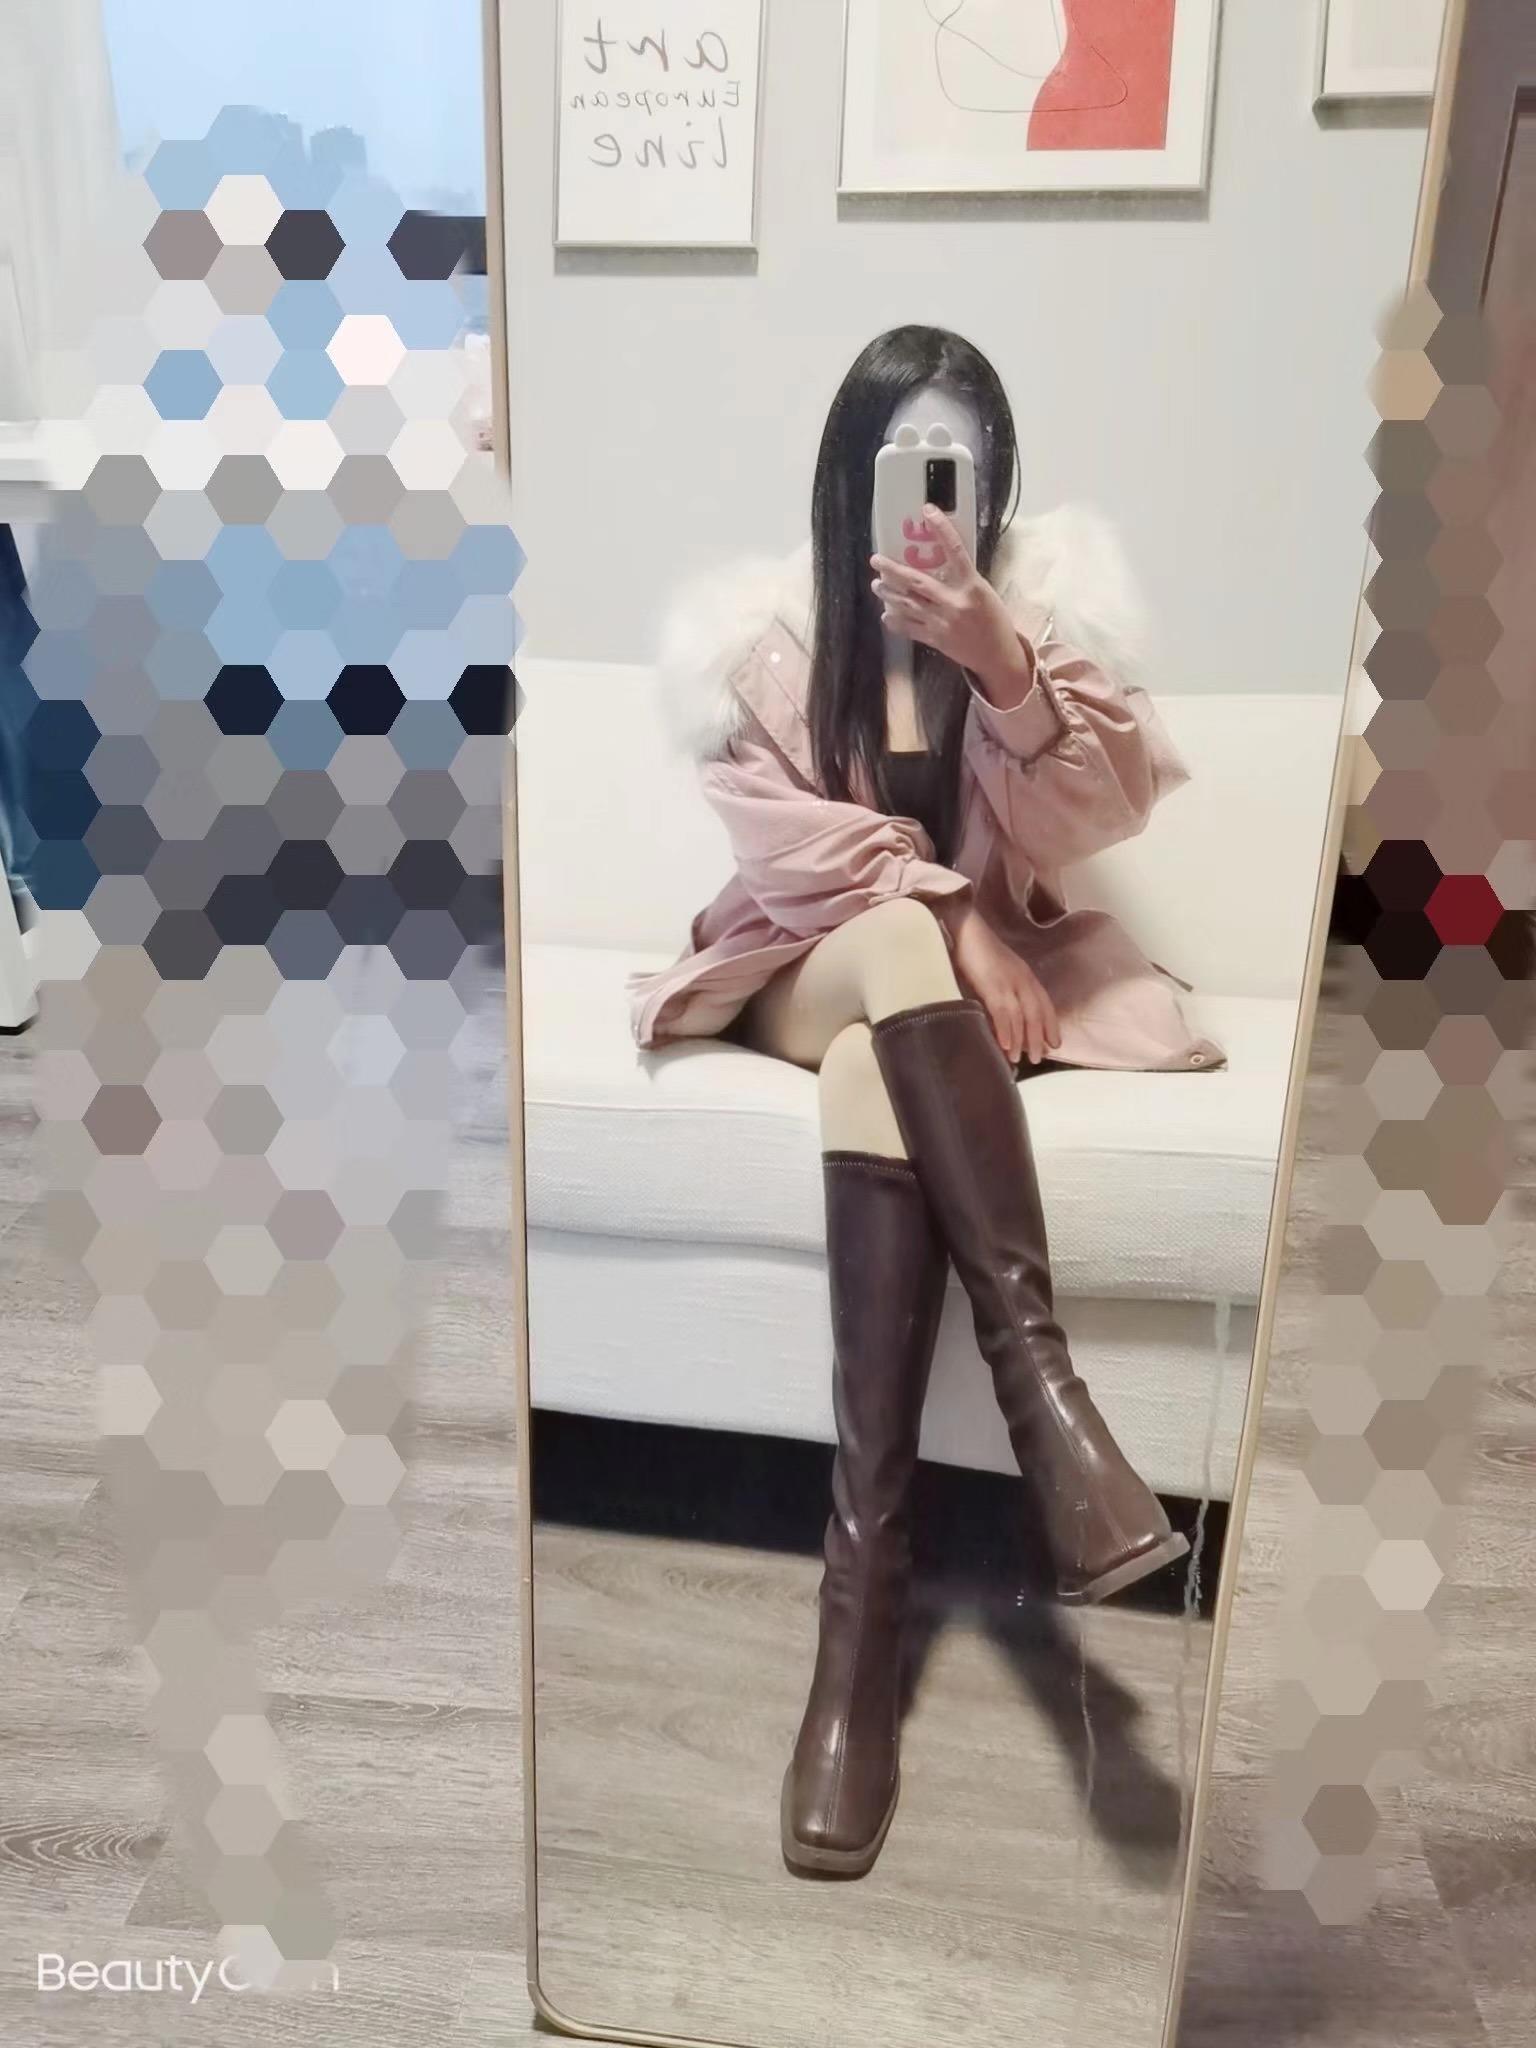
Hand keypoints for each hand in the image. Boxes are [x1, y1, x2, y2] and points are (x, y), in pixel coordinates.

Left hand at [871, 506, 1033, 704]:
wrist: (997, 656)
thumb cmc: (995, 620)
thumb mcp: (984, 592)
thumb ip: (962, 579)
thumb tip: (938, 563)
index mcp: (971, 586)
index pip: (955, 551)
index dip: (942, 529)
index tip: (928, 511)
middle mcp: (953, 602)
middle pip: (916, 581)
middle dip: (892, 569)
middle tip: (876, 560)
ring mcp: (941, 622)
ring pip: (907, 604)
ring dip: (889, 594)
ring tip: (877, 585)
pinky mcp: (935, 639)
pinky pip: (909, 629)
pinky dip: (896, 622)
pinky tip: (886, 615)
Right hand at [951, 906, 1061, 1066]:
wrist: (966, 928)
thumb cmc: (977, 949)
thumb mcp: (998, 970)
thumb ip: (1004, 988)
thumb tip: (1003, 1013)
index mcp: (1025, 975)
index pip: (1044, 1003)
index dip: (1051, 1024)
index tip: (1055, 1043)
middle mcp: (1022, 979)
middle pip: (1036, 1013)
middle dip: (1038, 1037)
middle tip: (1038, 1058)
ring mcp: (1008, 982)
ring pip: (1021, 1016)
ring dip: (1021, 1039)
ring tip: (1018, 1058)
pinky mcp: (992, 984)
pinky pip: (1002, 1011)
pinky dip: (1005, 1030)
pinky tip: (1004, 1045)